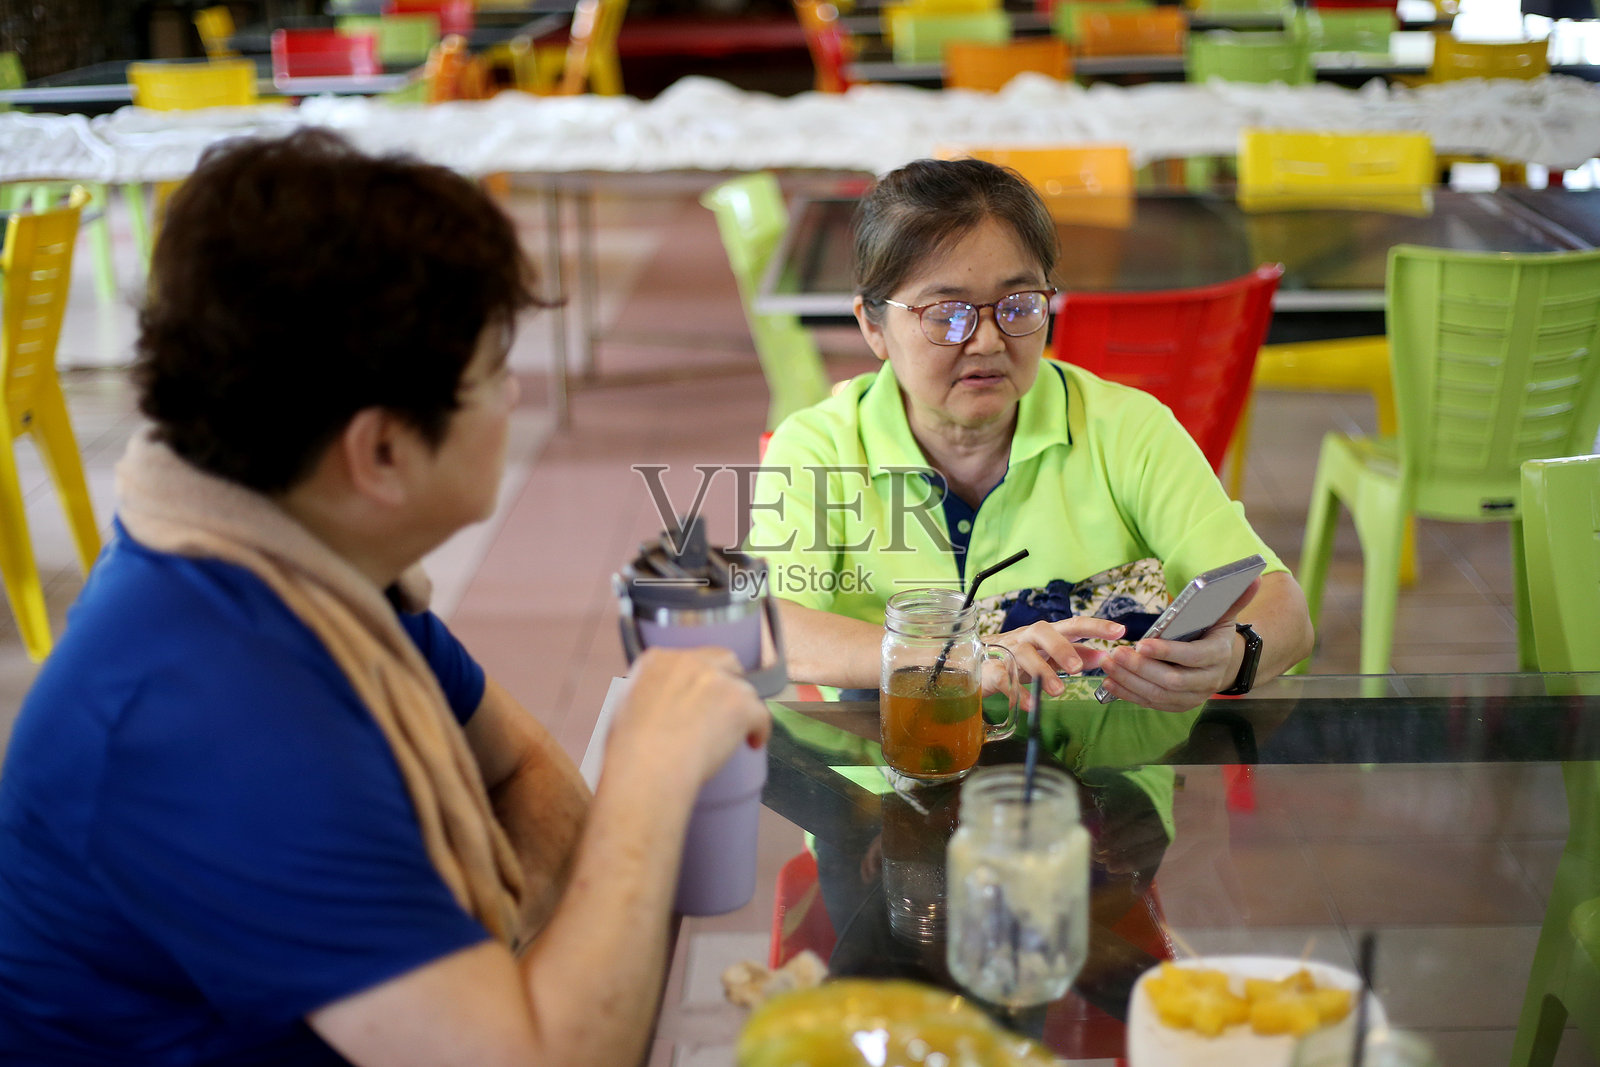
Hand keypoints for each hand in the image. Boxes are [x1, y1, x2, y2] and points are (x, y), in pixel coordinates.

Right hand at [608, 648, 770, 789]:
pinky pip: (761, 714)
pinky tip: (753, 742)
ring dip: (741, 708)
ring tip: (734, 732)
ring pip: (744, 690)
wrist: (648, 766)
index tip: (701, 694)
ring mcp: (718, 680)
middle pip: (724, 661)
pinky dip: (759, 729)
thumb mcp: (625, 705)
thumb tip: (657, 703)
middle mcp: (690, 661)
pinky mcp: (740, 704)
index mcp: (659, 660)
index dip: (699, 677)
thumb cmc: (629, 749)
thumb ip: (646, 692)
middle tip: (724, 706)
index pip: (690, 658)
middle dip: (728, 680)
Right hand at [987, 617, 1125, 698]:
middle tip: (1077, 669)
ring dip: (1042, 672)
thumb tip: (1104, 656)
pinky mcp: (992, 669)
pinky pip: (1005, 678)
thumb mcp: (1049, 655)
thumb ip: (1076, 654)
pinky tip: (1031, 705)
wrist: (972, 663)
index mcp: (1046, 634)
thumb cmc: (1018, 657)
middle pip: (1043, 630)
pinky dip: (1019, 693)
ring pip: (1024, 653)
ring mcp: (1008, 651)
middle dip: (1061, 647)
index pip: (1074, 624)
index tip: (1119, 631)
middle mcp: (1027, 637)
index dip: (1096, 626)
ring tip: (1058, 692)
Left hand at [1096, 579, 1258, 712]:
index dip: (1167, 652)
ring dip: (1129, 681)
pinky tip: (1109, 681)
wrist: (1224, 667)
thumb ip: (1234, 598)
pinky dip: (1128, 694)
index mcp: (1218, 655)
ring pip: (1158, 695)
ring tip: (1107, 664)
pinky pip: (1150, 703)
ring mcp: (1192, 697)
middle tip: (1116, 653)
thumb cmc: (1215, 635)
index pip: (1192, 657)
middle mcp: (1207, 681)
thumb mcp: (1225, 615)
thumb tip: (1253, 576)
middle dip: (1141, 668)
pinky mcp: (1176, 705)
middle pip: (1172, 681)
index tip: (1141, 643)